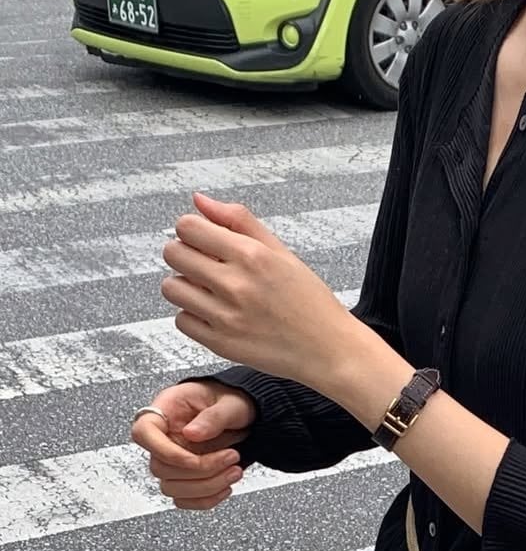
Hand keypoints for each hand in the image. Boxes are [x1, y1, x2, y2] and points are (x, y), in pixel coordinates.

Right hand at [133, 379, 255, 510]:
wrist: (243, 414)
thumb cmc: (230, 399)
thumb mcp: (230, 403)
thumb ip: (213, 417)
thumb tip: (192, 433)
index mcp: (166, 410)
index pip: (143, 432)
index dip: (166, 452)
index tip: (195, 458)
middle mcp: (164, 437)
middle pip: (160, 467)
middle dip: (201, 470)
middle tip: (232, 457)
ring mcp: (172, 460)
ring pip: (171, 488)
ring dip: (207, 487)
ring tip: (234, 471)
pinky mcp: (184, 477)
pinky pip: (184, 499)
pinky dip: (206, 500)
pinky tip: (225, 486)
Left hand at [161, 193, 354, 385]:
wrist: (328, 349)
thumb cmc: (309, 301)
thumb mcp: (281, 252)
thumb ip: (239, 221)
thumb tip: (199, 200)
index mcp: (252, 256)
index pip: (188, 227)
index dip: (191, 231)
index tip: (204, 241)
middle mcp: (236, 285)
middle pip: (173, 254)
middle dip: (184, 254)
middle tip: (205, 265)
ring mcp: (226, 317)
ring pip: (172, 288)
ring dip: (185, 285)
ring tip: (209, 291)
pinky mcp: (222, 344)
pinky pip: (182, 321)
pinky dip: (194, 316)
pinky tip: (216, 315)